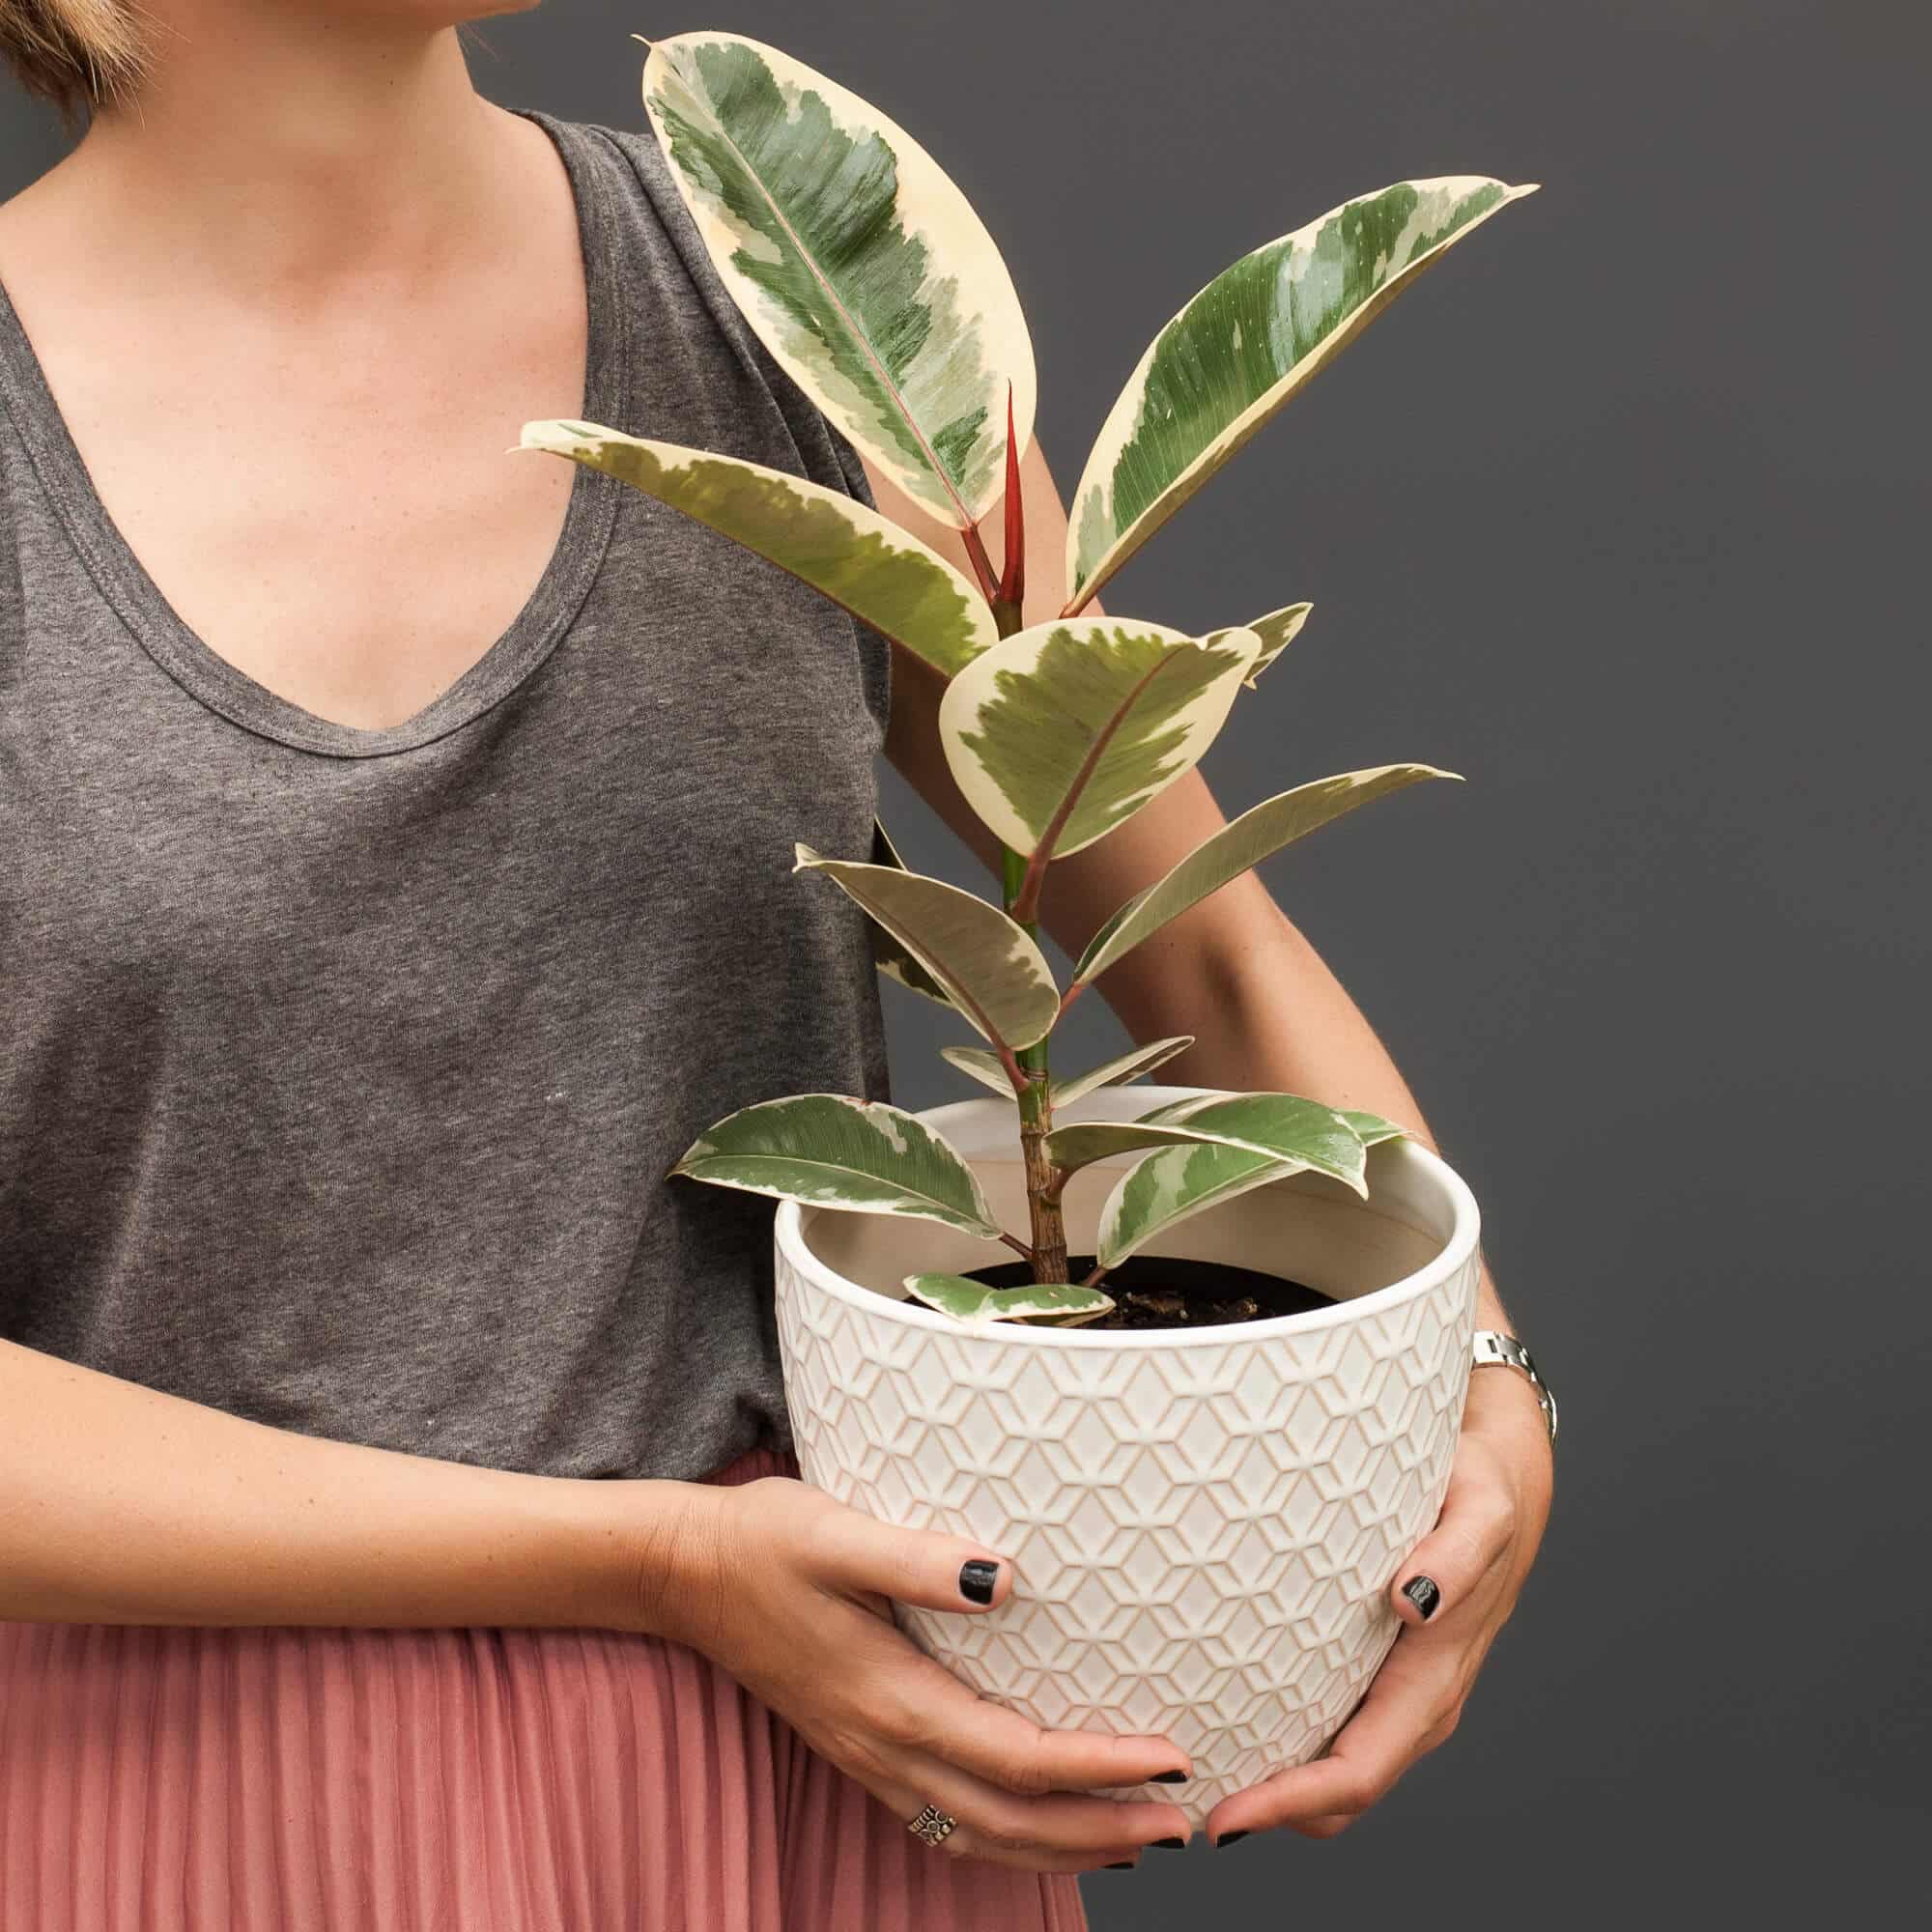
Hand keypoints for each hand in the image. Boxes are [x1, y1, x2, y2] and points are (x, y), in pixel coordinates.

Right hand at [643, 1474, 1197, 1872]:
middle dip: (1103, 1829)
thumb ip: (917, 1559)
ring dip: (1065, 1848)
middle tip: (1185, 1820)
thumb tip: (1007, 1579)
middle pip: (1012, 1822)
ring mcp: (870, 1758)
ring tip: (1138, 1840)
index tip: (1174, 1757)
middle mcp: (885, 1746)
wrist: (685, 1574)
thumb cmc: (765, 1542)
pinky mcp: (862, 1750)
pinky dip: (1009, 1839)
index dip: (1102, 1767)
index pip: (1019, 1758)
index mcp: (891, 1699)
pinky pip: (947, 1821)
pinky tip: (1042, 1825)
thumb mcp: (836, 1533)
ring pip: (981, 1836)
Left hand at [1204, 1365, 1554, 1845]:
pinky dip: (1282, 1746)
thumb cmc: (1481, 1491)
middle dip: (1269, 1811)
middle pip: (1337, 1795)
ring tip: (1189, 1771)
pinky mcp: (1374, 1670)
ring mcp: (1394, 1692)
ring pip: (1331, 1769)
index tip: (1227, 1817)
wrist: (1497, 1476)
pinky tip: (1225, 1717)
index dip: (1292, 1804)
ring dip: (1272, 1786)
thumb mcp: (1478, 1509)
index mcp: (1434, 1681)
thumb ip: (1455, 1556)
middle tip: (1179, 1802)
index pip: (1358, 1773)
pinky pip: (1329, 1730)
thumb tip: (1413, 1602)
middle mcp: (1415, 1703)